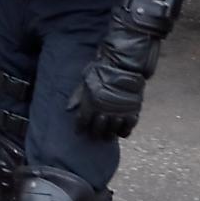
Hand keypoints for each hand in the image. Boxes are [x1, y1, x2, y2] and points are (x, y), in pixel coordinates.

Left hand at [67, 9, 159, 139]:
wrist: (123, 67)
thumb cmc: (101, 72)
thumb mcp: (85, 81)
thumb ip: (77, 96)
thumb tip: (68, 109)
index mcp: (90, 104)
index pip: (82, 122)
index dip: (80, 127)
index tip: (79, 130)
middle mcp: (103, 112)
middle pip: (97, 131)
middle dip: (94, 132)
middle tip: (94, 132)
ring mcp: (118, 114)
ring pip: (112, 133)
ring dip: (108, 133)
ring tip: (107, 131)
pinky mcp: (132, 114)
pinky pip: (127, 130)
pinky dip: (123, 131)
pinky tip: (120, 128)